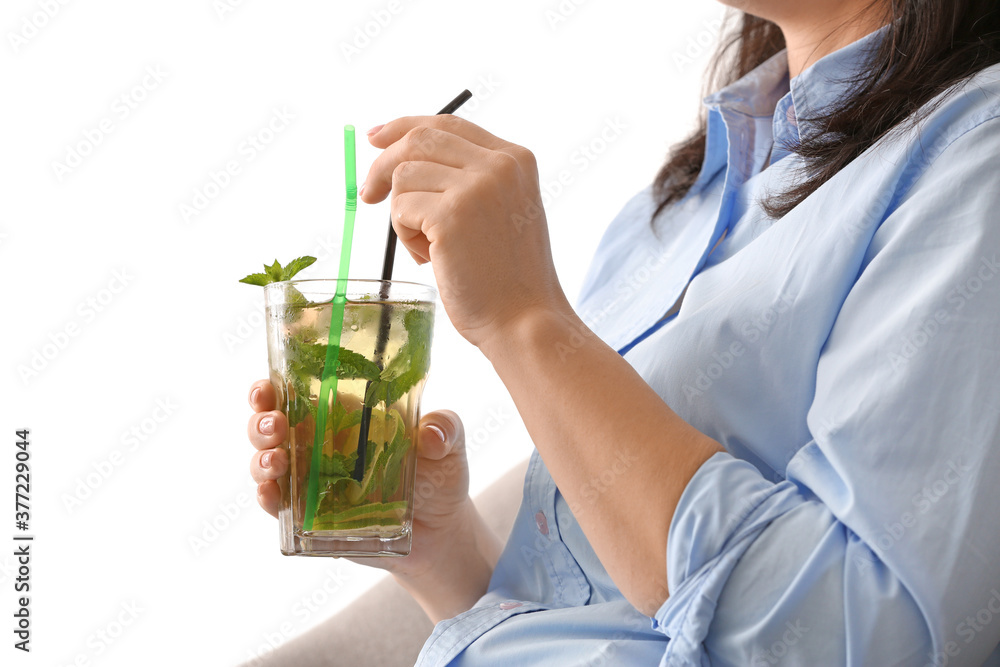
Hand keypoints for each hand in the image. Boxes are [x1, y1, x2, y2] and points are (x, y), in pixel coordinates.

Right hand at [247, 379, 482, 579]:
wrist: (442, 531)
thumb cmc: (441, 475)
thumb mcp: (451, 443)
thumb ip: (446, 428)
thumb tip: (431, 435)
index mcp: (345, 414)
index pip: (298, 390)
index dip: (273, 386)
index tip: (267, 387)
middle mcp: (320, 443)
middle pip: (272, 424)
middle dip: (261, 422)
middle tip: (275, 425)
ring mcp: (313, 481)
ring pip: (268, 463)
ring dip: (261, 460)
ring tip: (276, 461)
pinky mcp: (313, 517)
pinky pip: (281, 507)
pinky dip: (270, 500)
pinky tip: (272, 495)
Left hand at [360, 115, 572, 348]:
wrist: (524, 320)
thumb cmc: (508, 278)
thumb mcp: (502, 211)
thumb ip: (469, 180)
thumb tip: (404, 158)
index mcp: (515, 160)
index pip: (448, 123)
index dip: (405, 126)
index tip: (376, 138)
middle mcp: (499, 165)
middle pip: (419, 139)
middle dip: (384, 164)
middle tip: (368, 195)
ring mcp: (476, 187)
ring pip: (404, 176)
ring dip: (404, 215)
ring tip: (431, 249)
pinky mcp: (451, 215)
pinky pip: (400, 209)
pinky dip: (405, 237)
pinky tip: (433, 260)